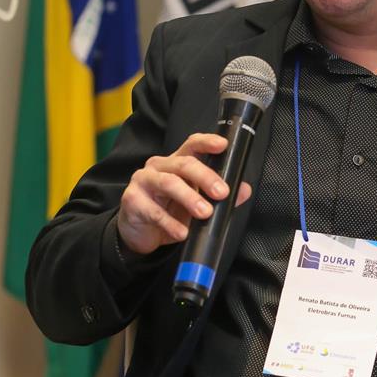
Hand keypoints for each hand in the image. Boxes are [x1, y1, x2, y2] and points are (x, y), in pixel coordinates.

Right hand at [117, 133, 251, 254]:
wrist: (141, 233)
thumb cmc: (169, 211)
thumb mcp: (196, 202)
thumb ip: (219, 196)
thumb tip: (244, 190)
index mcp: (176, 162)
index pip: (192, 145)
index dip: (207, 142)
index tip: (222, 146)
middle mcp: (159, 166)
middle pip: (184, 164)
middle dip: (206, 177)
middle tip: (221, 193)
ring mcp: (143, 181)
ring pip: (168, 183)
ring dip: (189, 198)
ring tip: (205, 213)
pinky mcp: (132, 200)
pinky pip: (153, 211)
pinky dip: (170, 223)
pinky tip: (182, 233)